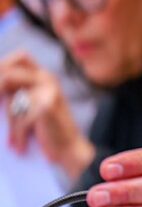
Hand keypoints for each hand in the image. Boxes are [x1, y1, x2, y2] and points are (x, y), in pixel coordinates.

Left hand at [0, 51, 91, 179]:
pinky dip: (17, 135)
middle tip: (0, 109)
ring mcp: (49, 91)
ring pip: (12, 102)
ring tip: (14, 138)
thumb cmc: (46, 129)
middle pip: (9, 75)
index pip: (21, 57)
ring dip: (11, 123)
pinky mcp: (47, 106)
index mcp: (44, 76)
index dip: (4, 66)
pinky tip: (21, 144)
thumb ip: (15, 92)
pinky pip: (19, 119)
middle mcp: (48, 79)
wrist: (70, 149)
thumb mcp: (29, 104)